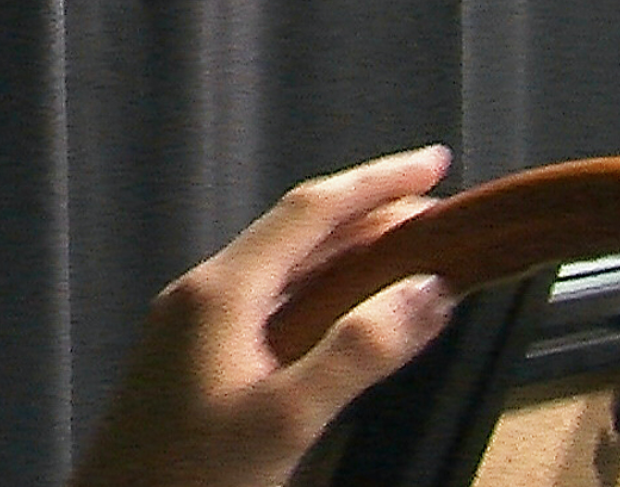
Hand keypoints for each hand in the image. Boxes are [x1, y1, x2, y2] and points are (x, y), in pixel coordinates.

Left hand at [68, 145, 459, 486]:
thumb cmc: (185, 478)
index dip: (377, 181)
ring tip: (404, 250)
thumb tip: (425, 292)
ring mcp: (192, 322)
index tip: (432, 165)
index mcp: (219, 293)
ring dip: (345, 250)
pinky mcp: (192, 354)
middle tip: (433, 211)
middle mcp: (200, 293)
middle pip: (296, 230)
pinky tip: (343, 308)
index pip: (310, 210)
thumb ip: (358, 352)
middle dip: (368, 211)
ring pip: (281, 265)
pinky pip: (266, 298)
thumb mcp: (287, 418)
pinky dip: (317, 288)